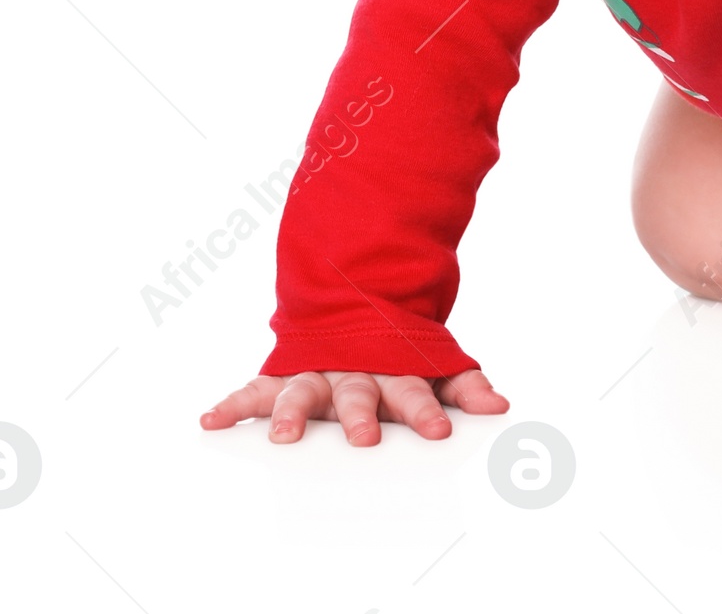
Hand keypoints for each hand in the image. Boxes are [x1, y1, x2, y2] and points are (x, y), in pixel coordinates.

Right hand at [199, 368, 508, 445]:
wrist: (355, 291)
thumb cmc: (396, 346)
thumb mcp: (434, 363)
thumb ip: (465, 386)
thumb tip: (500, 408)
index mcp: (391, 372)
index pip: (412, 393)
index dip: (425, 412)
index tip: (440, 432)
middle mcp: (350, 373)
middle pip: (355, 396)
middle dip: (359, 418)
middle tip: (364, 439)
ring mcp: (314, 372)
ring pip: (301, 393)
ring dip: (292, 415)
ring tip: (285, 437)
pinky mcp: (282, 375)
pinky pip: (253, 390)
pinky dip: (232, 404)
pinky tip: (211, 421)